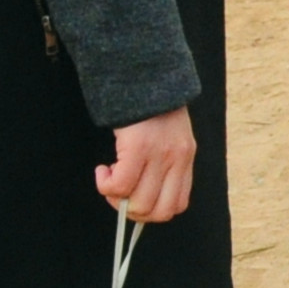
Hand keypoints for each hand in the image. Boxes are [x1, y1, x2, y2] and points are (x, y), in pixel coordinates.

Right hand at [98, 107, 196, 222]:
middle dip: (132, 211)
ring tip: (109, 177)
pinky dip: (106, 185)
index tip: (135, 198)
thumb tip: (141, 199)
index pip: (178, 205)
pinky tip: (103, 170)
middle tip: (118, 194)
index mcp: (185, 158)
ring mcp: (160, 154)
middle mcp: (177, 159)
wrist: (145, 74)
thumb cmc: (152, 108)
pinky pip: (120, 186)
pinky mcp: (139, 147)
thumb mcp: (170, 137)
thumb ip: (163, 165)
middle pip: (158, 212)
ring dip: (116, 199)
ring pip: (138, 204)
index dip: (152, 211)